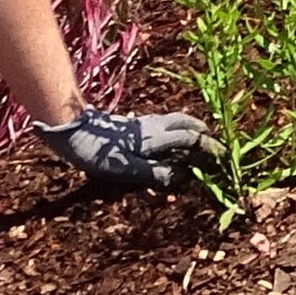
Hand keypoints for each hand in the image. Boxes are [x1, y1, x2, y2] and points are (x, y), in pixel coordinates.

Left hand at [37, 107, 204, 191]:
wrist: (73, 130)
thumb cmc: (99, 153)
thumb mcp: (127, 169)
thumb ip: (156, 172)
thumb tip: (181, 175)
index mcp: (156, 138)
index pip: (190, 139)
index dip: (208, 146)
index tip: (222, 154)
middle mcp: (153, 126)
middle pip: (185, 122)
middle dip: (201, 130)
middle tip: (211, 141)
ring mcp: (142, 122)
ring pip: (173, 119)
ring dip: (188, 126)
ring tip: (194, 137)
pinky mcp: (132, 123)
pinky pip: (162, 121)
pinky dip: (173, 126)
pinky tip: (165, 136)